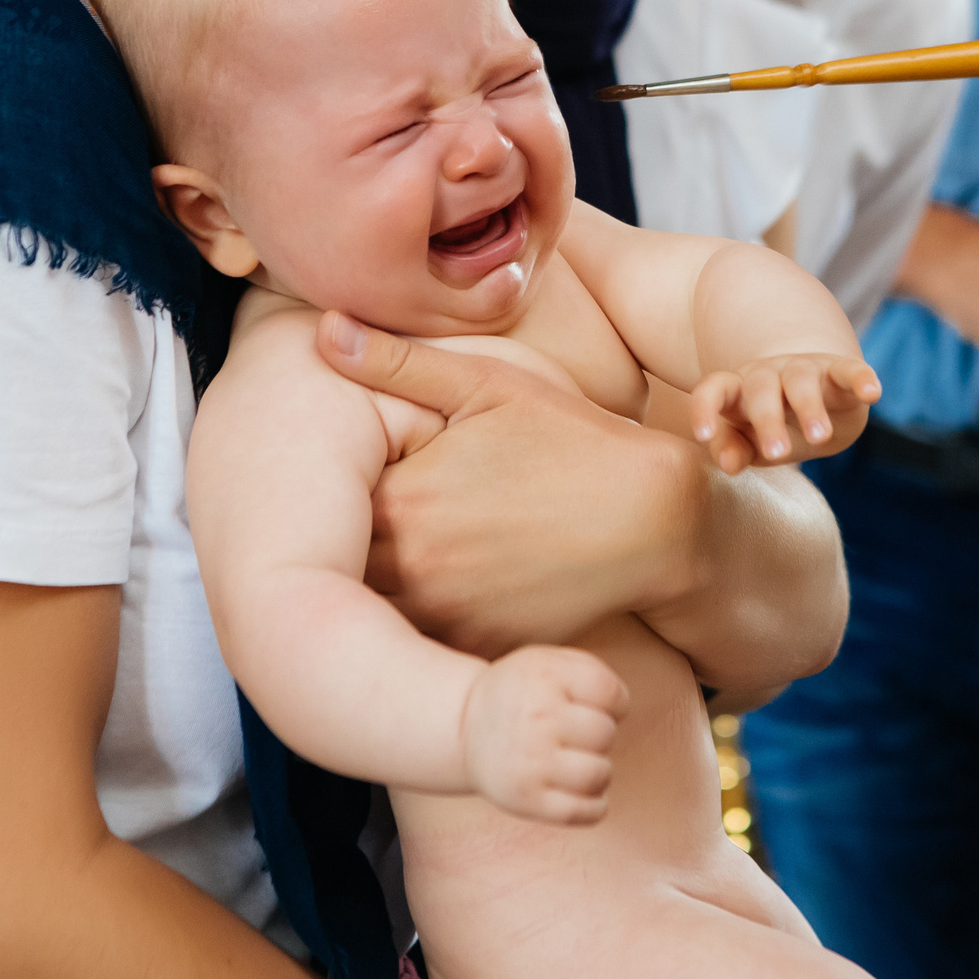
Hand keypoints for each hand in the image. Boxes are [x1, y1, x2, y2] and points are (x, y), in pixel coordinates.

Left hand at [319, 314, 707, 655]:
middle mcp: (414, 565)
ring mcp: (446, 615)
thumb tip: (323, 329)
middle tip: (351, 519)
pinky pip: (418, 641)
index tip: (339, 477)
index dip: (331, 492)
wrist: (655, 522)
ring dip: (372, 584)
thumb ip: (398, 363)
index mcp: (404, 497)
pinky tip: (446, 584)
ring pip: (372, 607)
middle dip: (342, 540)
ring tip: (408, 548)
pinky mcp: (476, 650)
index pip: (328, 503)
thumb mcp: (489, 384)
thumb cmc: (571, 442)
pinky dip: (415, 621)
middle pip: (342, 561)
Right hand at [459, 645, 629, 825]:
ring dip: (599, 770)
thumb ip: (592, 671)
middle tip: (578, 735)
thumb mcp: (548, 661)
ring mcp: (530, 763)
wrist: (464, 727)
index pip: (611, 694)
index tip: (593, 706)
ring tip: (579, 762)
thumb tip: (622, 707)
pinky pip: (585, 812)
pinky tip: (582, 790)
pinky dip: (596, 805)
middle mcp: (536, 718)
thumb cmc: (522, 692)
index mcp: (545, 677)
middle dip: (600, 735)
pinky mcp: (527, 800)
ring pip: (599, 774)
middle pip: (605, 734)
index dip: (615, 703)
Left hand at [689, 355, 875, 473]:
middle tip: (777, 454)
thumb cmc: (772, 429)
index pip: (713, 390)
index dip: (704, 409)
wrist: (817, 406)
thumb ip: (733, 449)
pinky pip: (850, 370)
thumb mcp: (749, 443)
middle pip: (761, 389)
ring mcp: (805, 369)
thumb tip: (728, 464)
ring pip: (801, 380)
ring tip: (819, 438)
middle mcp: (768, 374)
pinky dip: (861, 379)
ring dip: (810, 407)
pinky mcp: (840, 371)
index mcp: (738, 391)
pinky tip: (873, 393)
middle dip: (768, 420)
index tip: (700, 435)